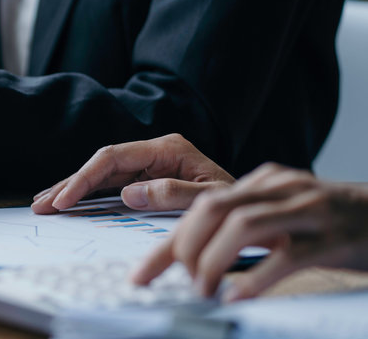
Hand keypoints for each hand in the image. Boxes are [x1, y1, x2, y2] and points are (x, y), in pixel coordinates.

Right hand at [31, 134, 234, 213]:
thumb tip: (128, 193)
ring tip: (44, 204)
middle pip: (100, 164)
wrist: (260, 212)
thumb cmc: (240, 205)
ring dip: (72, 190)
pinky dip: (88, 196)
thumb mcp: (212, 199)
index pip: (113, 158)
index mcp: (168, 149)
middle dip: (69, 184)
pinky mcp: (148, 181)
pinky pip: (111, 187)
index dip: (84, 179)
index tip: (64, 200)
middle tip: (41, 205)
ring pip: (101, 175)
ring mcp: (150, 166)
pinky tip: (69, 204)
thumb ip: (174, 194)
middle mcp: (154, 153)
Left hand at [133, 163, 367, 300]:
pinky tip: (238, 296)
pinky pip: (288, 255)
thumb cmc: (337, 224)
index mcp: (265, 182)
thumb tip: (195, 258)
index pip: (200, 206)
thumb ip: (247, 227)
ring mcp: (310, 211)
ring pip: (244, 225)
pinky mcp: (334, 238)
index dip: (166, 243)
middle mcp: (283, 189)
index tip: (140, 275)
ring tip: (202, 291)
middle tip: (177, 281)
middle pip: (214, 208)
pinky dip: (257, 277)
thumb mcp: (287, 216)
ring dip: (213, 262)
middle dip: (184, 247)